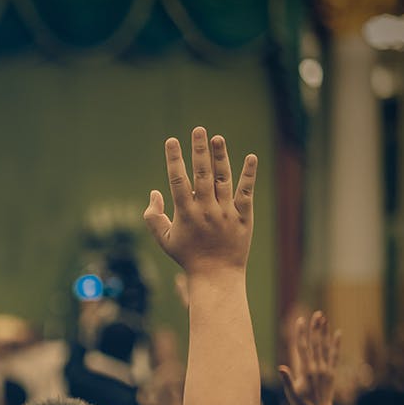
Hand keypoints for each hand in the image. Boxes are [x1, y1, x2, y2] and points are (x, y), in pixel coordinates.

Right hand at [144, 128, 255, 276]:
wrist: (216, 275)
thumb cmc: (187, 256)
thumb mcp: (163, 239)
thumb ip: (153, 215)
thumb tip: (155, 192)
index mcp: (185, 213)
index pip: (177, 181)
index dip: (174, 159)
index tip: (171, 141)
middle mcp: (206, 210)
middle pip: (202, 174)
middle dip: (199, 151)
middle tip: (198, 129)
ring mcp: (226, 212)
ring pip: (223, 179)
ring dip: (221, 157)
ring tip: (217, 137)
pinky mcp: (243, 216)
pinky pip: (246, 192)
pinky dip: (248, 175)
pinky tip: (250, 157)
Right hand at [277, 311, 339, 404]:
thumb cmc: (302, 404)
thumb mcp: (291, 393)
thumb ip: (286, 380)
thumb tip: (281, 368)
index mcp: (305, 371)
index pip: (302, 347)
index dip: (301, 333)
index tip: (300, 320)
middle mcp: (317, 367)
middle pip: (316, 343)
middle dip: (315, 328)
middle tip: (317, 314)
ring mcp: (326, 369)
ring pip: (325, 347)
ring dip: (324, 332)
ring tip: (324, 318)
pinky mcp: (332, 372)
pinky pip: (335, 355)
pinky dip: (336, 344)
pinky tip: (338, 333)